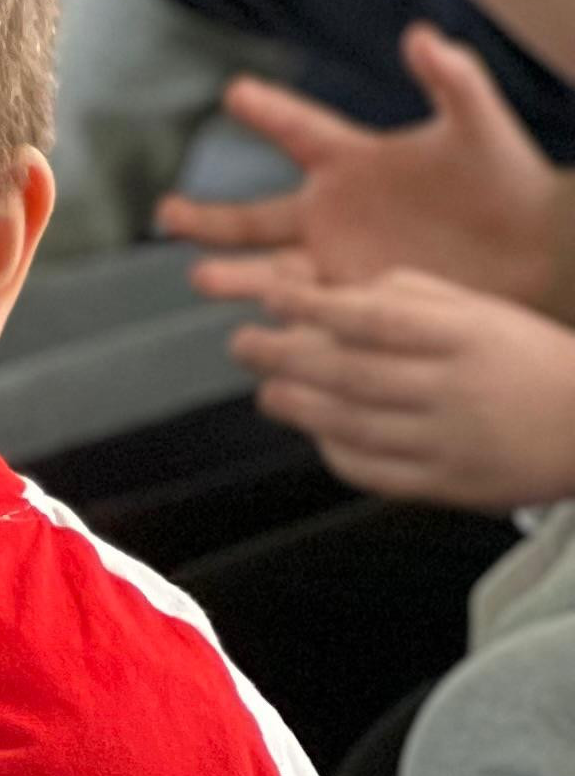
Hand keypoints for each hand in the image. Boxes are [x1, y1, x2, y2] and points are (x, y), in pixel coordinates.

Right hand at [163, 27, 563, 308]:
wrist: (540, 252)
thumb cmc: (513, 183)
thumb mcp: (483, 127)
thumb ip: (453, 79)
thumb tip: (421, 35)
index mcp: (355, 163)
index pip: (299, 131)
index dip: (269, 112)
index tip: (236, 92)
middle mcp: (334, 213)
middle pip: (253, 216)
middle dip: (208, 217)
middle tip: (167, 212)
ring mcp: (339, 260)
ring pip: (269, 269)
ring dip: (236, 274)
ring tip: (204, 277)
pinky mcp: (353, 301)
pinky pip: (305, 312)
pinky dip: (280, 319)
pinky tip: (256, 327)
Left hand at [200, 262, 574, 512]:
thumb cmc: (531, 360)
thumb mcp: (486, 311)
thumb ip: (413, 295)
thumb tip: (335, 290)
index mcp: (469, 335)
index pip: (375, 317)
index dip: (314, 305)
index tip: (271, 296)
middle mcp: (455, 388)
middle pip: (348, 372)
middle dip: (282, 357)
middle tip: (243, 344)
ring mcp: (449, 441)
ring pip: (349, 423)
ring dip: (295, 406)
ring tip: (268, 390)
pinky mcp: (445, 486)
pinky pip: (370, 471)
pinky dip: (332, 450)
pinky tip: (315, 432)